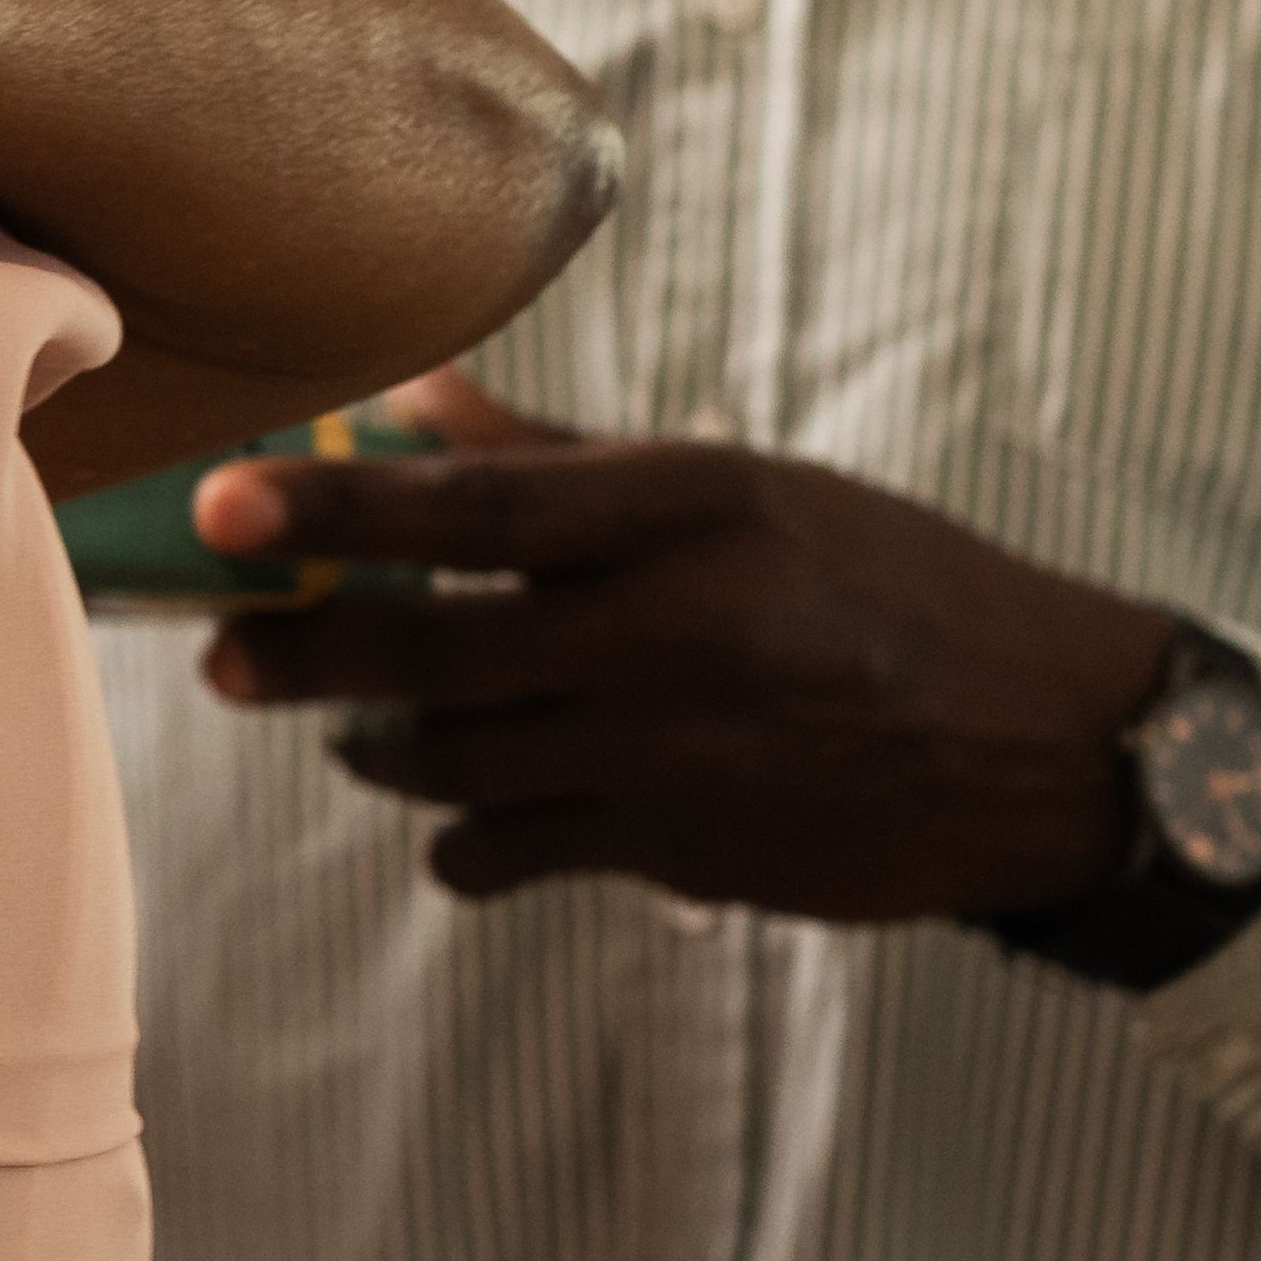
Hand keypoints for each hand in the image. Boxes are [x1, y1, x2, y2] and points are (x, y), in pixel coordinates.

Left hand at [198, 374, 1177, 922]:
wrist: (1044, 744)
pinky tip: (472, 810)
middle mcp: (673, 633)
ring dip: (380, 748)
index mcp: (691, 512)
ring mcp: (671, 757)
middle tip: (228, 657)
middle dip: (302, 656)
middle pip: (427, 655)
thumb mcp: (747, 488)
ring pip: (449, 767)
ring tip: (358, 724)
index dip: (333, 508)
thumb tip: (414, 405)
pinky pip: (509, 853)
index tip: (216, 505)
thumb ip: (566, 461)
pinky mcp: (676, 856)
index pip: (472, 507)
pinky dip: (467, 837)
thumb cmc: (887, 583)